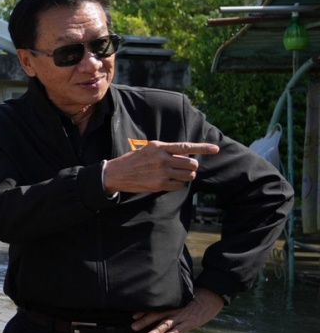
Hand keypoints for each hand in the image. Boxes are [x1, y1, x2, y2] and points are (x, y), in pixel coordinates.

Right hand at [103, 141, 219, 193]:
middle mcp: (162, 158)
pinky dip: (178, 185)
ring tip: (178, 175)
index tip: (216, 149)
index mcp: (160, 147)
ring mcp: (162, 172)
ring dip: (187, 176)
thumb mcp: (149, 149)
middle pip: (191, 163)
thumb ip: (167, 150)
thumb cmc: (134, 160)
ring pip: (188, 175)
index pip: (186, 147)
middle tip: (186, 168)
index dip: (203, 148)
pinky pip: (180, 185)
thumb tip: (187, 154)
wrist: (116, 173)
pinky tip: (170, 182)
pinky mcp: (159, 184)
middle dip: (192, 167)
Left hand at [131, 288, 225, 332]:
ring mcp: (182, 317)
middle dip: (144, 322)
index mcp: (170, 303)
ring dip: (155, 331)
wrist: (210, 296)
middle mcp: (173, 310)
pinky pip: (180, 330)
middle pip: (156, 316)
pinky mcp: (190, 323)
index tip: (133, 316)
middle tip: (133, 327)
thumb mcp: (179, 297)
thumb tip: (155, 303)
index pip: (154, 307)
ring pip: (166, 325)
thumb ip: (169, 302)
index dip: (143, 312)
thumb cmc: (193, 297)